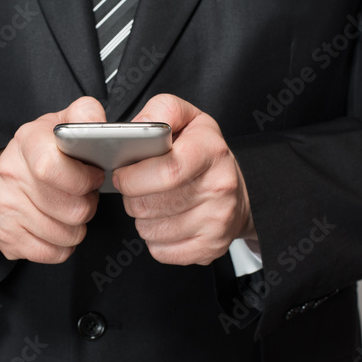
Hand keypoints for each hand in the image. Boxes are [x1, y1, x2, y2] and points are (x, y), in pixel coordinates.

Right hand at [0, 97, 105, 262]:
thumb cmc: (39, 154)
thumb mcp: (59, 124)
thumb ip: (83, 115)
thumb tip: (96, 121)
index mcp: (28, 142)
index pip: (51, 167)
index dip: (83, 179)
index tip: (94, 177)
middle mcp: (11, 175)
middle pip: (73, 210)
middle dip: (88, 205)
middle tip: (84, 195)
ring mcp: (6, 208)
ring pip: (68, 235)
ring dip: (78, 226)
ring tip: (70, 208)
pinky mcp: (6, 237)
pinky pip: (54, 254)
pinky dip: (64, 244)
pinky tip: (58, 225)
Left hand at [113, 94, 256, 265]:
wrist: (239, 192)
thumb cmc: (205, 154)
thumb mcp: (188, 119)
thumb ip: (161, 111)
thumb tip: (136, 128)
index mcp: (211, 152)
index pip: (166, 171)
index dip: (134, 177)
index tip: (122, 174)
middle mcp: (219, 188)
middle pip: (149, 204)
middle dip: (131, 197)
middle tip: (136, 188)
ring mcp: (217, 222)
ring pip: (149, 230)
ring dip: (141, 217)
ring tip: (152, 202)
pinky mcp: (210, 248)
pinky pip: (159, 251)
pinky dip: (153, 238)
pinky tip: (164, 221)